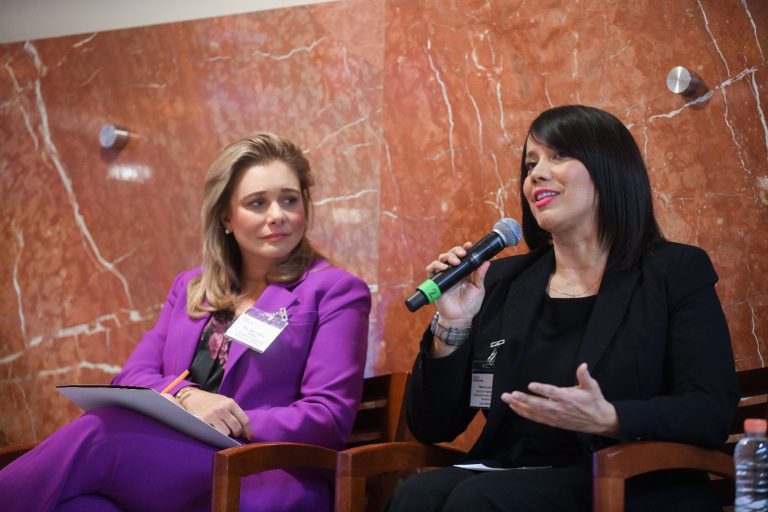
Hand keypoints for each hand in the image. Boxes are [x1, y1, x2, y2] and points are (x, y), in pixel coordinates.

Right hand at [178, 388, 253, 439]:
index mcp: (230, 403)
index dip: (248, 431)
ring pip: (226, 432)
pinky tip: (217, 432)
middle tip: (235, 434)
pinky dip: (218, 435)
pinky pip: (215, 433)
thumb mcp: (225, 402)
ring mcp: (213, 415)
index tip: (250, 437)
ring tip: (225, 431)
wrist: (194, 398)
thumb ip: (235, 412)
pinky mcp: (204, 421)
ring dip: (227, 435)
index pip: (244, 420)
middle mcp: (222, 408)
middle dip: (238, 434)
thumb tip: (245, 430)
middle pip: (236, 427)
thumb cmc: (212, 402)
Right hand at [426, 242, 489, 326]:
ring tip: (454, 262)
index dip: (464, 249)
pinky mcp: (436, 282)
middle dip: (455, 251)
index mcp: (464, 272)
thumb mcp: (478, 288)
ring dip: (447, 257)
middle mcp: (453, 272)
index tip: (469, 245)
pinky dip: (435, 266)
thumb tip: (487, 262)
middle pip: (451, 255)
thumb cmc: (470, 305)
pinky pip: (431, 270)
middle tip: (462, 254)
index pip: (462, 257)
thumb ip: (480, 275)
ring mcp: (444, 276)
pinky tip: (443, 267)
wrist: (460, 318)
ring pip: (441, 259)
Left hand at [500, 363, 619, 437]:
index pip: (552, 393)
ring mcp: (554, 416)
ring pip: (534, 412)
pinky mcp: (552, 422)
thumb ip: (585, 376)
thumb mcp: (592, 387)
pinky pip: (535, 418)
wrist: (598, 421)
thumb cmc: (594, 401)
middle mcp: (559, 408)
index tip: (531, 385)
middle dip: (523, 399)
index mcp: (567, 398)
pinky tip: (514, 408)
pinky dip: (524, 413)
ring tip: (507, 399)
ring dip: (519, 405)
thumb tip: (583, 365)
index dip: (541, 389)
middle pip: (538, 404)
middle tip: (510, 395)